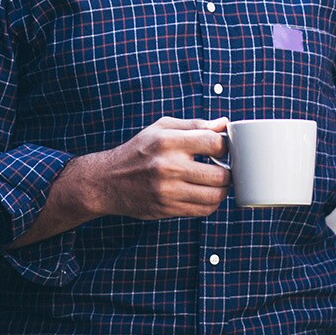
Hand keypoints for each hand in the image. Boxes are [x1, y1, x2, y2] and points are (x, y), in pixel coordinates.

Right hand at [66, 117, 230, 219]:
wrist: (108, 181)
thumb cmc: (138, 151)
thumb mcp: (161, 129)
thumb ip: (194, 125)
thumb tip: (224, 124)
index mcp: (167, 141)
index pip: (213, 143)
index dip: (224, 146)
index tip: (221, 149)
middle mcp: (167, 166)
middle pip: (220, 174)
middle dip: (227, 171)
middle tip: (223, 168)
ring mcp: (167, 191)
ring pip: (215, 196)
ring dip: (221, 190)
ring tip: (216, 182)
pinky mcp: (167, 209)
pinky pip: (203, 210)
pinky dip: (210, 203)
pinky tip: (204, 194)